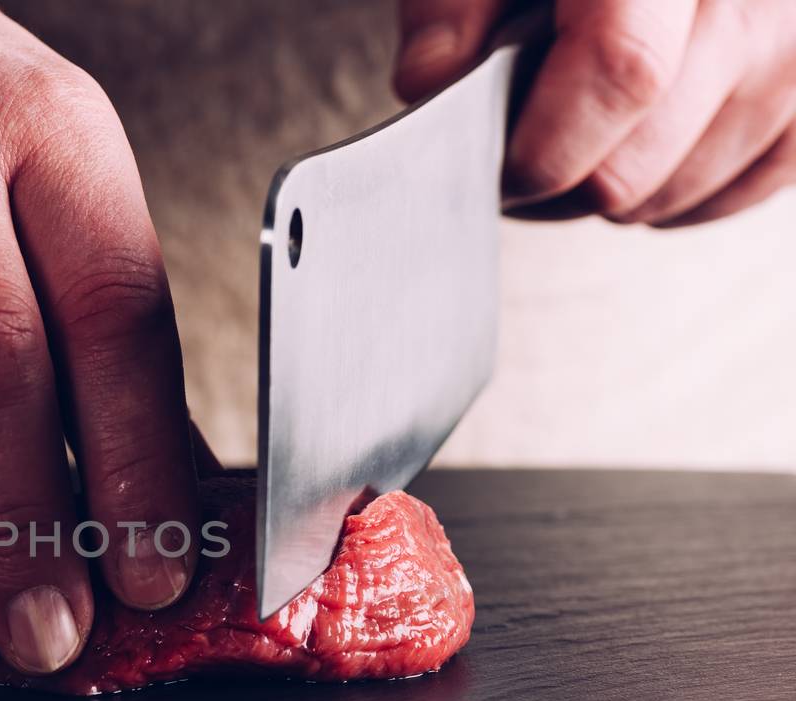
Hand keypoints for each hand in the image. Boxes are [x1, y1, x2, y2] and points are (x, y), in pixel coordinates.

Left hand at [393, 0, 795, 225]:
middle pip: (638, 164)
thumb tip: (430, 81)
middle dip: (556, 187)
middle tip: (518, 157)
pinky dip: (680, 191)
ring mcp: (795, 44)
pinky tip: (641, 149)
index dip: (541, 149)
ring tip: (577, 138)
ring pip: (679, 191)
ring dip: (611, 192)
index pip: (621, 73)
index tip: (493, 167)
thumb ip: (454, 3)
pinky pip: (741, 189)